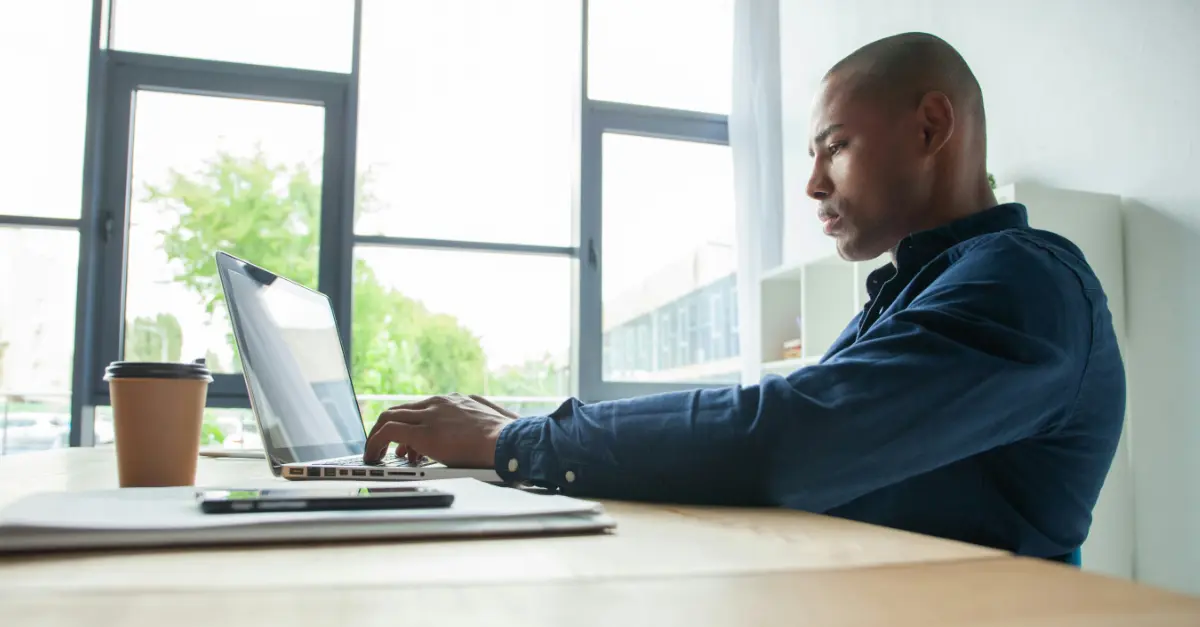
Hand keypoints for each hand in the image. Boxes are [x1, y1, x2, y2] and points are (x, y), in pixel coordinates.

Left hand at [363, 393, 517, 467]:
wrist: (509, 442)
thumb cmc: (507, 439)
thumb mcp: (492, 423)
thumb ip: (481, 424)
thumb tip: (489, 435)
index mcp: (455, 401)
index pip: (421, 408)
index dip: (409, 425)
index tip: (405, 443)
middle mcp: (439, 403)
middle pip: (400, 409)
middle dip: (387, 429)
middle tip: (381, 447)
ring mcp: (429, 415)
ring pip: (389, 417)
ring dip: (377, 436)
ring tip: (373, 454)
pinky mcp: (422, 432)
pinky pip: (388, 431)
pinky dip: (375, 443)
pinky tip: (372, 457)